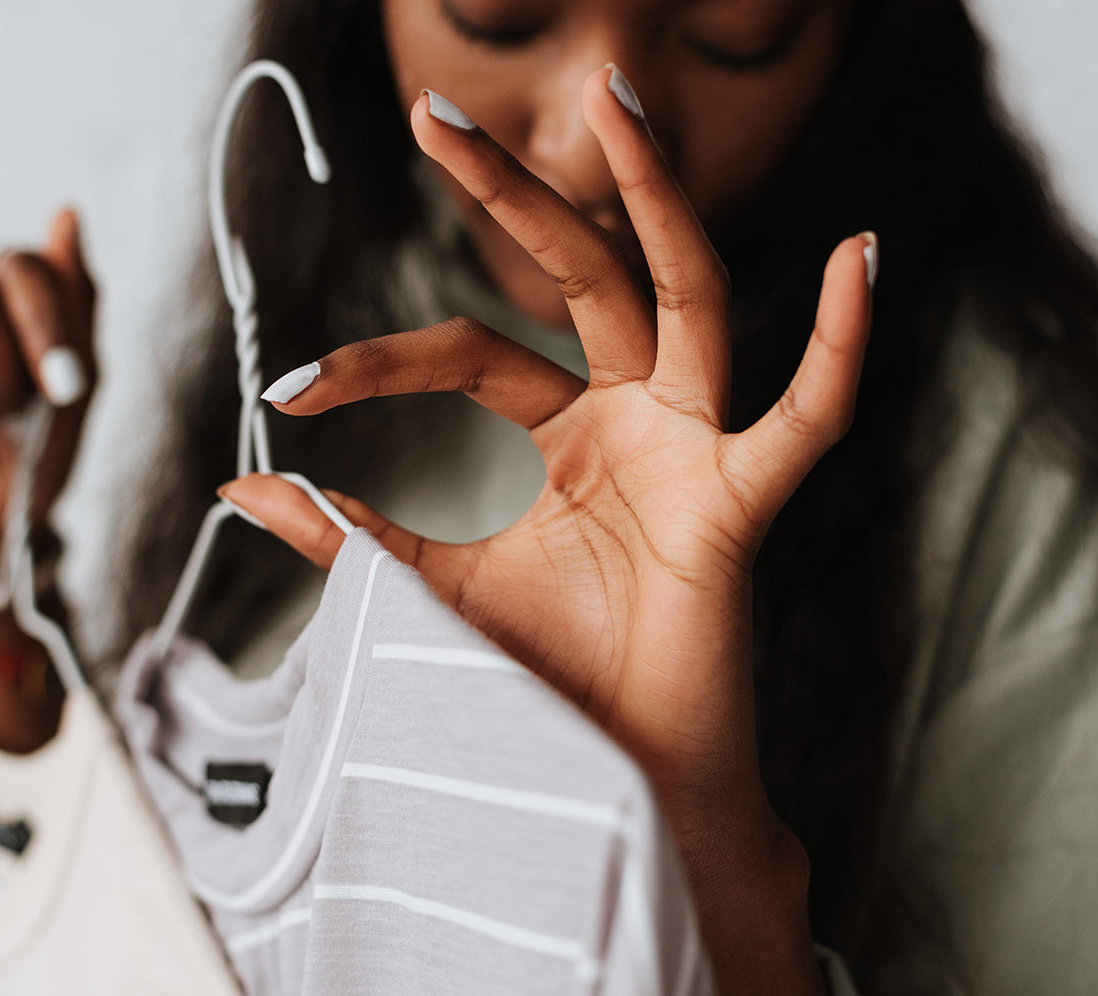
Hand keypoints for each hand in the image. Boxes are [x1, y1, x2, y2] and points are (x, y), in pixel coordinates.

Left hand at [223, 69, 872, 995]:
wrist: (604, 781)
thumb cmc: (532, 683)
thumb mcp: (423, 593)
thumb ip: (346, 535)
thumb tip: (238, 485)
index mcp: (549, 436)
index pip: (465, 351)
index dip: (376, 359)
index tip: (288, 393)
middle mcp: (621, 421)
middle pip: (573, 278)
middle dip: (511, 194)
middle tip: (434, 116)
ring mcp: (684, 450)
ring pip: (682, 300)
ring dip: (657, 206)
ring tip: (620, 114)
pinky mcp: (733, 506)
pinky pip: (800, 423)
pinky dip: (837, 349)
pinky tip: (858, 259)